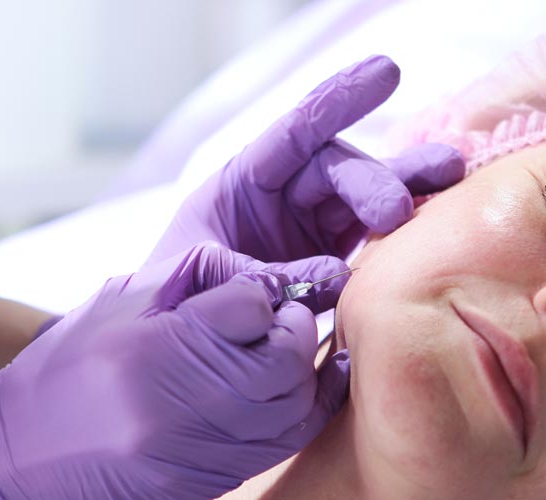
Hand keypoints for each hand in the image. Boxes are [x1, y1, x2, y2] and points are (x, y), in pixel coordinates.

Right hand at [0, 243, 350, 499]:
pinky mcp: (203, 484)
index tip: (259, 298)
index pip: (251, 310)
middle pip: (284, 363)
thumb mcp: (117, 300)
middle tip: (285, 320)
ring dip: (303, 375)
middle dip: (296, 333)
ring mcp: (194, 454)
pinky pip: (274, 448)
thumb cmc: (65, 364)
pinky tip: (279, 391)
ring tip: (284, 353)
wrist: (19, 449)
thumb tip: (257, 280)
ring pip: (292, 411)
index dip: (265, 296)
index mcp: (153, 350)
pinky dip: (291, 414)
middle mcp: (178, 407)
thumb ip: (190, 278)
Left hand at [147, 55, 464, 265]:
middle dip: (372, 180)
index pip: (294, 133)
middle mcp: (281, 195)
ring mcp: (309, 224)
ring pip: (363, 197)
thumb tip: (336, 277)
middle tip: (395, 210)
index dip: (338, 102)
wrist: (182, 344)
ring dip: (405, 188)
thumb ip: (261, 275)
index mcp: (241, 182)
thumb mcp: (202, 275)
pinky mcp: (328, 255)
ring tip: (450, 175)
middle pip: (337, 170)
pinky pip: (369, 238)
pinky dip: (400, 234)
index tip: (385, 72)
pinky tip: (433, 226)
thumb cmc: (178, 295)